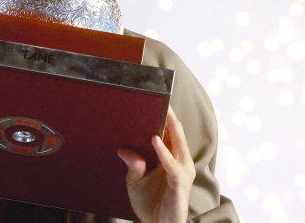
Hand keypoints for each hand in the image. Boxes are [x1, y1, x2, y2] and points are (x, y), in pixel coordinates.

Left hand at [117, 107, 194, 222]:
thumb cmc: (150, 204)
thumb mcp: (134, 181)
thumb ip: (132, 164)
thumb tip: (122, 149)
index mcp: (171, 159)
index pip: (170, 135)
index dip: (165, 120)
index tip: (158, 102)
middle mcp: (179, 163)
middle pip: (177, 136)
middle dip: (171, 118)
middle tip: (165, 100)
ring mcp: (181, 172)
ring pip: (178, 145)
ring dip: (171, 128)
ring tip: (165, 113)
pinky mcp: (180, 183)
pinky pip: (172, 165)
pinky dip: (163, 151)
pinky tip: (154, 140)